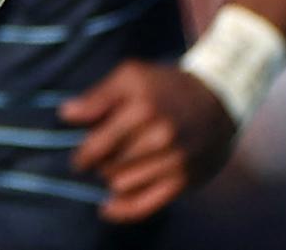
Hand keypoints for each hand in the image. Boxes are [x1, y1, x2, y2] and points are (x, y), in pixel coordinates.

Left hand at [59, 60, 237, 222]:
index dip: (83, 153)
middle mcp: (161, 134)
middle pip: (108, 165)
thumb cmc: (167, 87)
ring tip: (118, 168)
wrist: (219, 100)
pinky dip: (123, 209)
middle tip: (106, 156)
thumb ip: (98, 95)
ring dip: (113, 179)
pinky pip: (144, 205)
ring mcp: (174, 159)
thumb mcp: (133, 76)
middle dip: (101, 163)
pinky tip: (109, 206)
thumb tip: (66, 114)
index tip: (82, 155)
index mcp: (144, 106)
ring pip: (122, 185)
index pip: (97, 143)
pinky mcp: (184, 179)